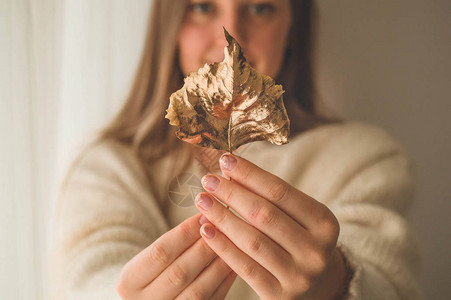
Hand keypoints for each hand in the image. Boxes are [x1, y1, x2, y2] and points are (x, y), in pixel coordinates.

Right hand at [116, 213, 236, 299]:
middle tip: (223, 226)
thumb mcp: (151, 259)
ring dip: (219, 264)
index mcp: (129, 282)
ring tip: (233, 242)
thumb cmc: (155, 274)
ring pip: (198, 291)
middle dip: (205, 246)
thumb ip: (173, 243)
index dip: (185, 232)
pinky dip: (224, 282)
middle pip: (180, 272)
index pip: (160, 252)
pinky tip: (234, 263)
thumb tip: (206, 216)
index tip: (204, 214)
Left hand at [194, 154, 346, 299]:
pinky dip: (221, 245)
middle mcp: (317, 250)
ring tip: (202, 200)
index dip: (250, 174)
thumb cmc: (296, 238)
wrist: (314, 285)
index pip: (280, 191)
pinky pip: (244, 267)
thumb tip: (229, 170)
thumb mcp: (296, 216)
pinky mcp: (279, 295)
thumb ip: (269, 196)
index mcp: (325, 223)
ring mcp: (299, 276)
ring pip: (252, 240)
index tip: (225, 160)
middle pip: (264, 214)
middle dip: (232, 193)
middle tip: (208, 180)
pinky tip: (205, 229)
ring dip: (222, 217)